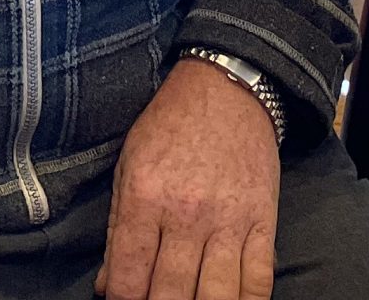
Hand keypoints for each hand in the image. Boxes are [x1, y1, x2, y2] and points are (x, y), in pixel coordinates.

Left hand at [95, 57, 281, 299]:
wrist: (227, 89)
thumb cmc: (170, 126)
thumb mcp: (129, 166)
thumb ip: (117, 231)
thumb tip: (107, 287)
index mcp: (145, 198)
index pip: (128, 278)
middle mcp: (186, 214)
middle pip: (170, 295)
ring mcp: (228, 220)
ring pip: (215, 297)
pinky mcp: (262, 221)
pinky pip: (258, 279)